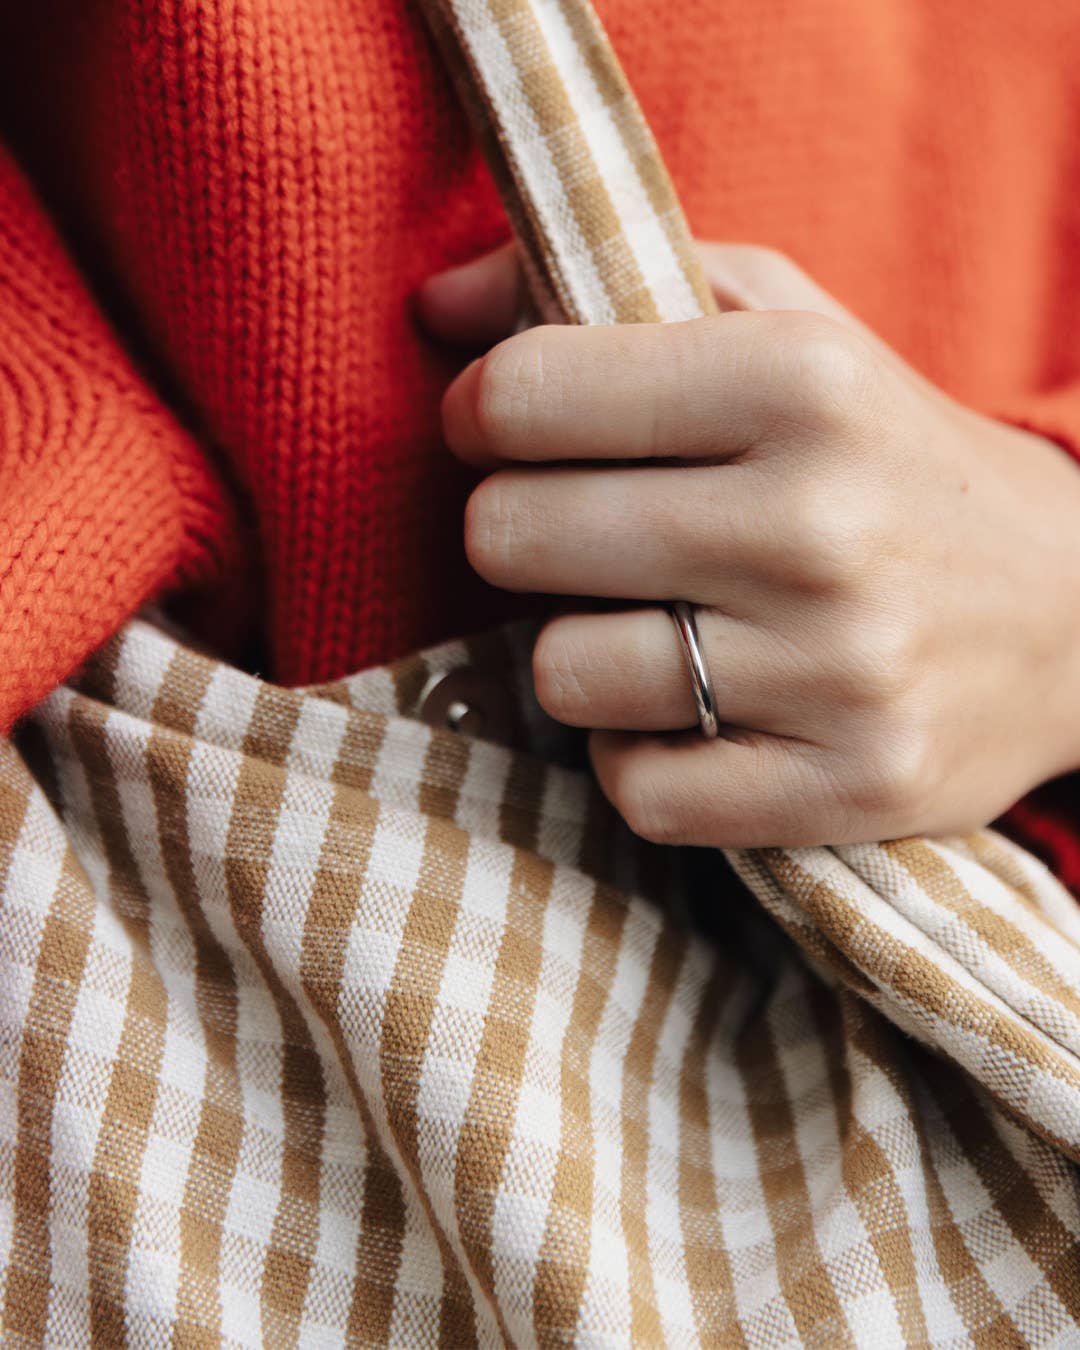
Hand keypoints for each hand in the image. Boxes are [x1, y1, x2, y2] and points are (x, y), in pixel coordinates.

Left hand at [418, 243, 1079, 847]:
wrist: (1072, 614)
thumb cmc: (884, 457)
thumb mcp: (787, 327)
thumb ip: (615, 282)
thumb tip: (436, 305)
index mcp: (798, 379)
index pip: (522, 395)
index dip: (484, 415)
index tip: (514, 433)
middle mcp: (818, 523)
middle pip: (513, 536)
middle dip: (520, 532)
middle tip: (580, 535)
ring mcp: (837, 669)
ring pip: (562, 674)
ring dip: (579, 654)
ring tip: (649, 629)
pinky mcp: (846, 786)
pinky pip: (636, 788)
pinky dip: (637, 754)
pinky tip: (695, 715)